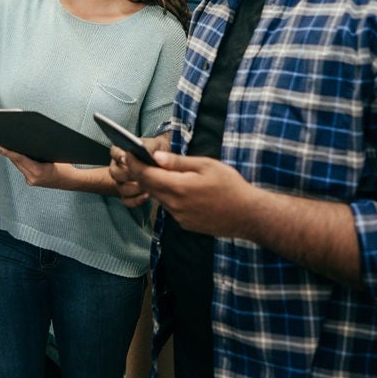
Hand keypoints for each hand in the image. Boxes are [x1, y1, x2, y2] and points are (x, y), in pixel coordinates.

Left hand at [0, 147, 60, 187]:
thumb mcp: (55, 156)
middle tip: (0, 143)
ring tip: (6, 147)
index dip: (9, 152)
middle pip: (17, 162)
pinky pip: (23, 169)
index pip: (20, 159)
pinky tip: (17, 155)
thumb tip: (28, 142)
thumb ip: (41, 151)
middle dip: (9, 153)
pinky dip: (20, 162)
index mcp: (39, 172)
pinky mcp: (32, 182)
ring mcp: (32, 181)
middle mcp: (33, 178)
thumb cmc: (65, 168)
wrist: (71, 181)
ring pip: (19, 166)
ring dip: (14, 157)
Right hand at [109, 134, 169, 207]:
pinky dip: (136, 200)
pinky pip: (127, 200)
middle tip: (139, 175)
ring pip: (121, 187)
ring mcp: (122, 182)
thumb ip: (150, 147)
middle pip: (115, 173)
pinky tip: (147, 195)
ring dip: (133, 188)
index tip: (127, 158)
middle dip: (127, 174)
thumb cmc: (157, 151)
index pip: (114, 152)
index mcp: (121, 153)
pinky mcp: (128, 195)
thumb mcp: (156, 145)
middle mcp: (118, 168)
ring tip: (146, 186)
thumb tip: (149, 153)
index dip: (119, 155)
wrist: (163, 163)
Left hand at [128, 150, 261, 239]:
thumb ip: (179, 162)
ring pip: (159, 198)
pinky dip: (168, 196)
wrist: (248, 215)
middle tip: (137, 159)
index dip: (134, 164)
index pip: (146, 175)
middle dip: (141, 173)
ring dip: (156, 185)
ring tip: (159, 171)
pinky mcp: (185, 224)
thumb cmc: (230, 186)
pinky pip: (170, 207)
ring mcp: (179, 217)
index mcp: (179, 188)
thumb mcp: (206, 166)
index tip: (128, 153)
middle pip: (149, 187)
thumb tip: (156, 157)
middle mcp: (175, 205)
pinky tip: (178, 188)